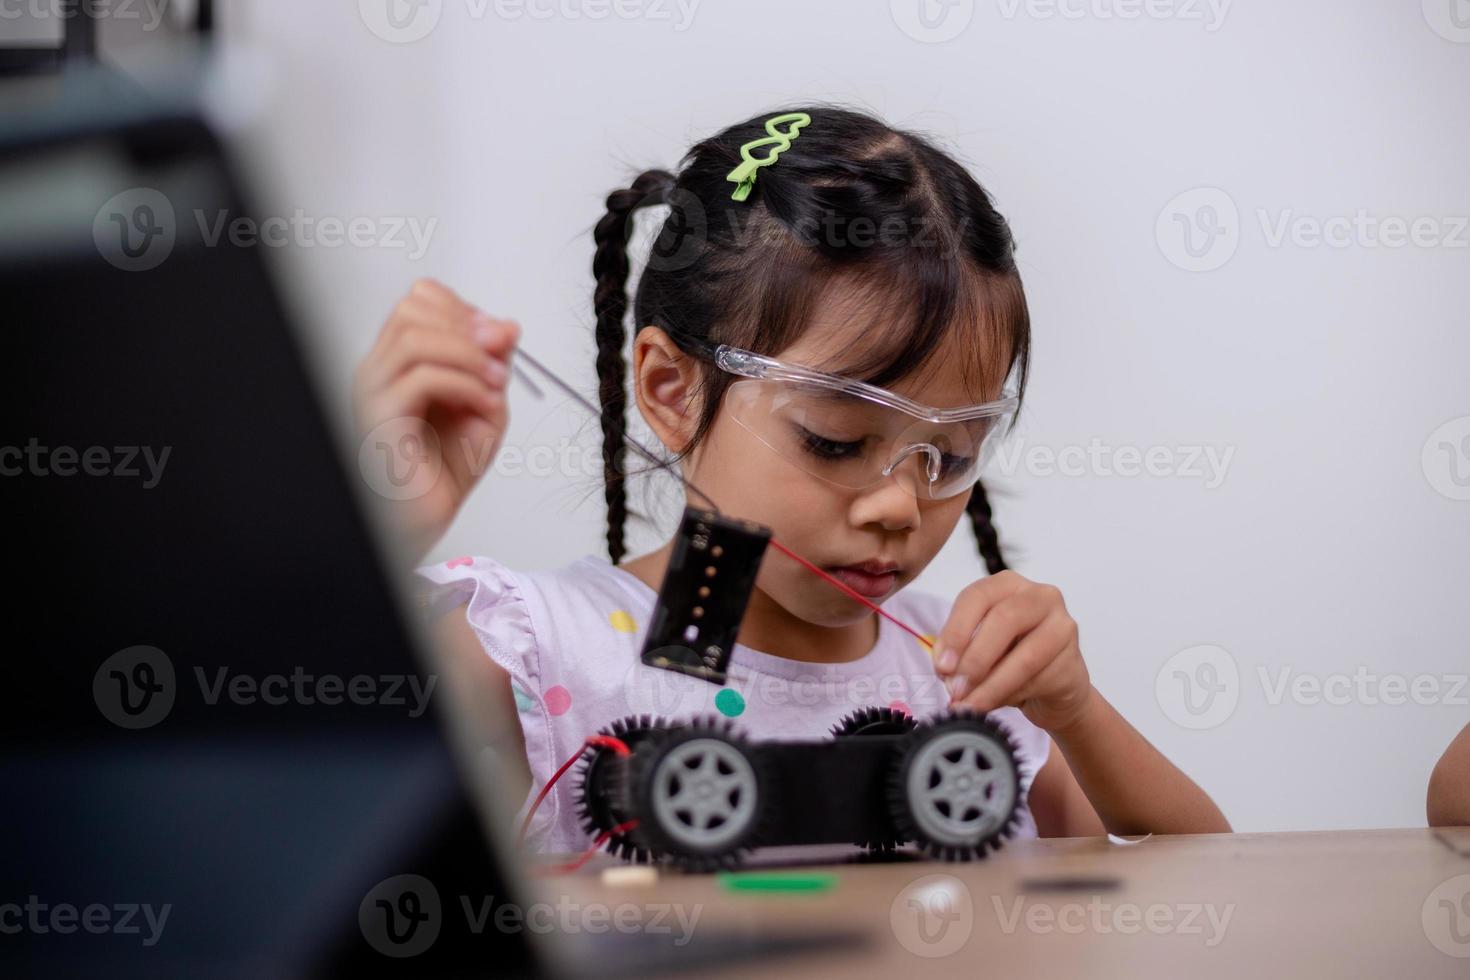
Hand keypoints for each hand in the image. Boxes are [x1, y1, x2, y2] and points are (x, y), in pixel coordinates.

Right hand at [352, 278, 519, 561]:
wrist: (427, 520)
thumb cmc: (444, 471)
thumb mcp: (484, 406)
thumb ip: (493, 365)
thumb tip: (507, 325)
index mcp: (397, 362)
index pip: (417, 301)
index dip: (463, 309)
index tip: (498, 337)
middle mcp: (378, 372)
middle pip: (412, 309)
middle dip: (467, 325)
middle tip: (500, 355)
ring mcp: (373, 394)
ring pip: (414, 338)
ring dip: (469, 355)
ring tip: (497, 384)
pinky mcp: (380, 421)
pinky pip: (420, 379)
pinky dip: (464, 384)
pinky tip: (485, 404)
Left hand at [933, 570, 1093, 733]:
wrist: (1053, 688)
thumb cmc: (1010, 658)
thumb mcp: (977, 648)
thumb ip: (959, 651)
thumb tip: (946, 670)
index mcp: (1009, 584)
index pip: (977, 596)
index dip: (956, 631)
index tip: (942, 665)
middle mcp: (1040, 596)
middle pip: (1004, 620)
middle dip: (974, 659)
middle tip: (955, 689)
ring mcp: (1063, 626)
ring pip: (1024, 657)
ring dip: (991, 686)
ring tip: (969, 705)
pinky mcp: (1073, 660)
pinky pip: (1038, 681)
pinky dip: (1010, 696)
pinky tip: (995, 704)